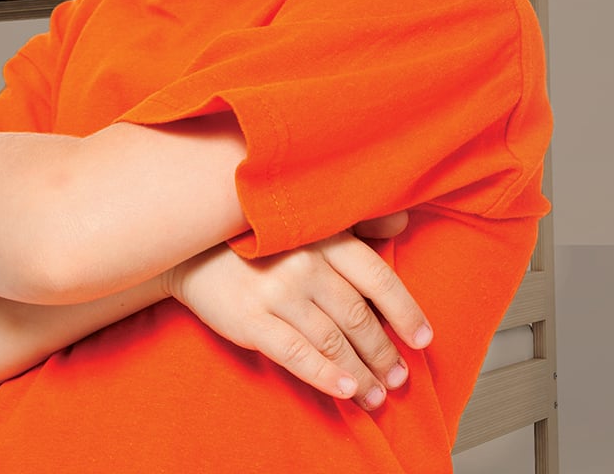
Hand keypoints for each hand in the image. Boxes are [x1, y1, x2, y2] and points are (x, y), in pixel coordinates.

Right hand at [163, 210, 431, 411]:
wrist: (191, 248)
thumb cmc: (257, 235)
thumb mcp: (307, 220)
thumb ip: (356, 225)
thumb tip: (403, 224)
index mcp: (324, 237)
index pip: (378, 278)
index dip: (405, 312)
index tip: (422, 339)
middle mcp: (305, 263)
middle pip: (359, 317)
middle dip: (385, 353)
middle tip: (400, 376)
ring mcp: (278, 293)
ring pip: (334, 341)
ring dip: (362, 373)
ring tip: (378, 394)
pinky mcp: (252, 321)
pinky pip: (298, 355)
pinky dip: (327, 376)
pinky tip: (346, 391)